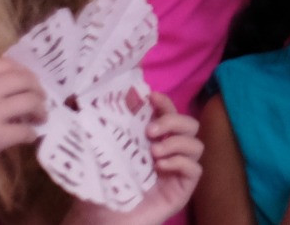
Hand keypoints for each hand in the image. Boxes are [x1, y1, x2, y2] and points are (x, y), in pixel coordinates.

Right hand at [0, 58, 45, 197]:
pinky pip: (26, 130)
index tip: (30, 84)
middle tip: (40, 101)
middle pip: (24, 80)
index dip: (25, 73)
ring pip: (30, 101)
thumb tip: (22, 79)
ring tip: (39, 118)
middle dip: (37, 90)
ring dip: (40, 110)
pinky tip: (28, 137)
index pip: (8, 64)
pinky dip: (31, 133)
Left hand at [64, 93, 203, 224]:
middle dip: (174, 121)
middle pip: (191, 125)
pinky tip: (161, 168)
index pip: (170, 115)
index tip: (151, 97)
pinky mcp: (182, 191)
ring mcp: (178, 172)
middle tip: (150, 131)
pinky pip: (195, 169)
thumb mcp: (99, 159)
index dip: (165, 103)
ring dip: (177, 142)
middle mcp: (169, 154)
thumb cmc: (100, 193)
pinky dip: (180, 163)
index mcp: (153, 143)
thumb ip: (102, 135)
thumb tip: (93, 106)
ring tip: (154, 153)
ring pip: (197, 145)